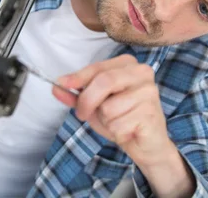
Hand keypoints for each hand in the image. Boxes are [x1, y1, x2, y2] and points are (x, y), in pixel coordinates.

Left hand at [52, 54, 170, 166]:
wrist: (144, 144)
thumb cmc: (120, 118)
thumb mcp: (94, 105)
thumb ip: (76, 95)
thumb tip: (56, 87)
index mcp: (127, 64)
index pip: (97, 68)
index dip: (78, 78)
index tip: (61, 84)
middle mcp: (141, 72)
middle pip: (103, 82)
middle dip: (87, 101)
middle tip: (82, 114)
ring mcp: (149, 91)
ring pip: (109, 107)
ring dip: (106, 120)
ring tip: (119, 121)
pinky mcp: (151, 111)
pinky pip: (119, 123)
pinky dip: (117, 131)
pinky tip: (129, 129)